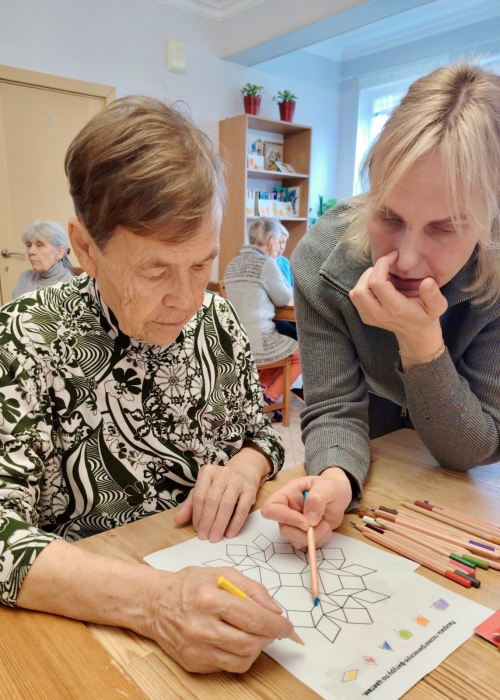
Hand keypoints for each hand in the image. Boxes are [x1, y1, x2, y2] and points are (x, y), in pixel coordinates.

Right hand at [145, 565, 293, 673]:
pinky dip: (239, 655)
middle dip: (269, 637)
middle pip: (250, 643)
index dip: (277, 625)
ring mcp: (196, 648)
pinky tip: (235, 640)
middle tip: (273, 629)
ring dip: (256, 648)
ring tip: (253, 633)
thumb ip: (252, 590)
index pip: (253, 618)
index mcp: (209, 598)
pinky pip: (228, 666)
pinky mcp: (193, 663)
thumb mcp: (222, 573)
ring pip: (242, 659)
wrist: (156, 604)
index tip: (288, 627)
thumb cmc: (190, 585)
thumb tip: (275, 611)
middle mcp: (201, 626)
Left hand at [174, 448, 270, 542]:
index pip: (199, 496)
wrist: (243, 473)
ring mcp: (237, 480)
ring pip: (227, 505)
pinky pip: (242, 509)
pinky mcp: (250, 489)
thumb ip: (190, 505)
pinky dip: (235, 523)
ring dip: (219, 524)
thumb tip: (178, 520)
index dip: (197, 515)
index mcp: (207, 472)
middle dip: (207, 521)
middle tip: (205, 537)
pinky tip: (229, 533)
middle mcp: (222, 473)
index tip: (197, 529)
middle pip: (212, 500)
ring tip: (215, 537)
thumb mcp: (203, 490)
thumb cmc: (219, 485)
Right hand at [261, 468, 351, 548]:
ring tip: (326, 524)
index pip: (271, 508)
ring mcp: (294, 524)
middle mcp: (287, 510)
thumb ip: (317, 499)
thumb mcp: (328, 487)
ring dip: (314, 537)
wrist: (339, 497)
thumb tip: (310, 519)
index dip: (284, 518)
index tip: (305, 523)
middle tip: (323, 525)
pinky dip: (319, 540)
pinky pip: (306, 544)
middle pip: (283, 529)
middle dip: (304, 533)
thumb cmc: (330, 487)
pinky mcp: (303, 534)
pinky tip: (326, 528)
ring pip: (294, 540)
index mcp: (287, 494)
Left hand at [349, 251, 446, 350]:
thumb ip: (433, 295)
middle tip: (387, 266)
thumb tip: (426, 282)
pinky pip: (356, 297)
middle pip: (362, 288)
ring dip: (366, 278)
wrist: (415, 334)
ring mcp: (369, 317)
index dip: (382, 264)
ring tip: (382, 275)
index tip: (393, 257)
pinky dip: (363, 286)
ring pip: (356, 292)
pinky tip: (377, 284)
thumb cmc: (426, 317)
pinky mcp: (364, 316)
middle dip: (373, 271)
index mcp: (395, 309)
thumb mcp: (438, 306)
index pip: (377, 283)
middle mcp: (378, 314)